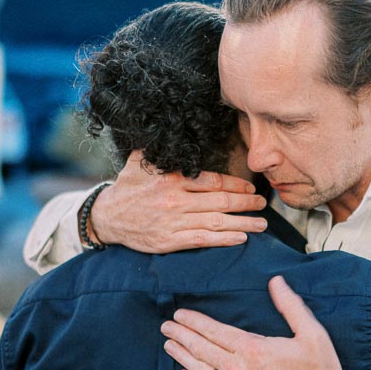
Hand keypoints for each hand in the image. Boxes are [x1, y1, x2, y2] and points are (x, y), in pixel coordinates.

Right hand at [90, 151, 267, 252]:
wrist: (107, 217)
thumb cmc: (127, 187)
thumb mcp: (139, 161)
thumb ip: (159, 148)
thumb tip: (171, 128)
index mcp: (172, 179)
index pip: (213, 181)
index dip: (236, 185)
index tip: (251, 188)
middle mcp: (176, 200)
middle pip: (221, 201)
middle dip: (246, 202)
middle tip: (263, 203)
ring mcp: (173, 222)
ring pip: (216, 222)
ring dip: (243, 223)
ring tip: (262, 224)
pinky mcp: (169, 241)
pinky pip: (202, 240)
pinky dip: (224, 240)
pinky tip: (241, 238)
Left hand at [162, 276, 343, 369]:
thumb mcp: (313, 335)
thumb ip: (291, 306)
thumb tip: (276, 281)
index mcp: (254, 350)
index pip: (214, 331)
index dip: (194, 321)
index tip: (180, 314)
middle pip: (201, 349)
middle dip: (181, 335)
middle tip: (166, 326)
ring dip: (182, 356)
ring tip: (169, 345)